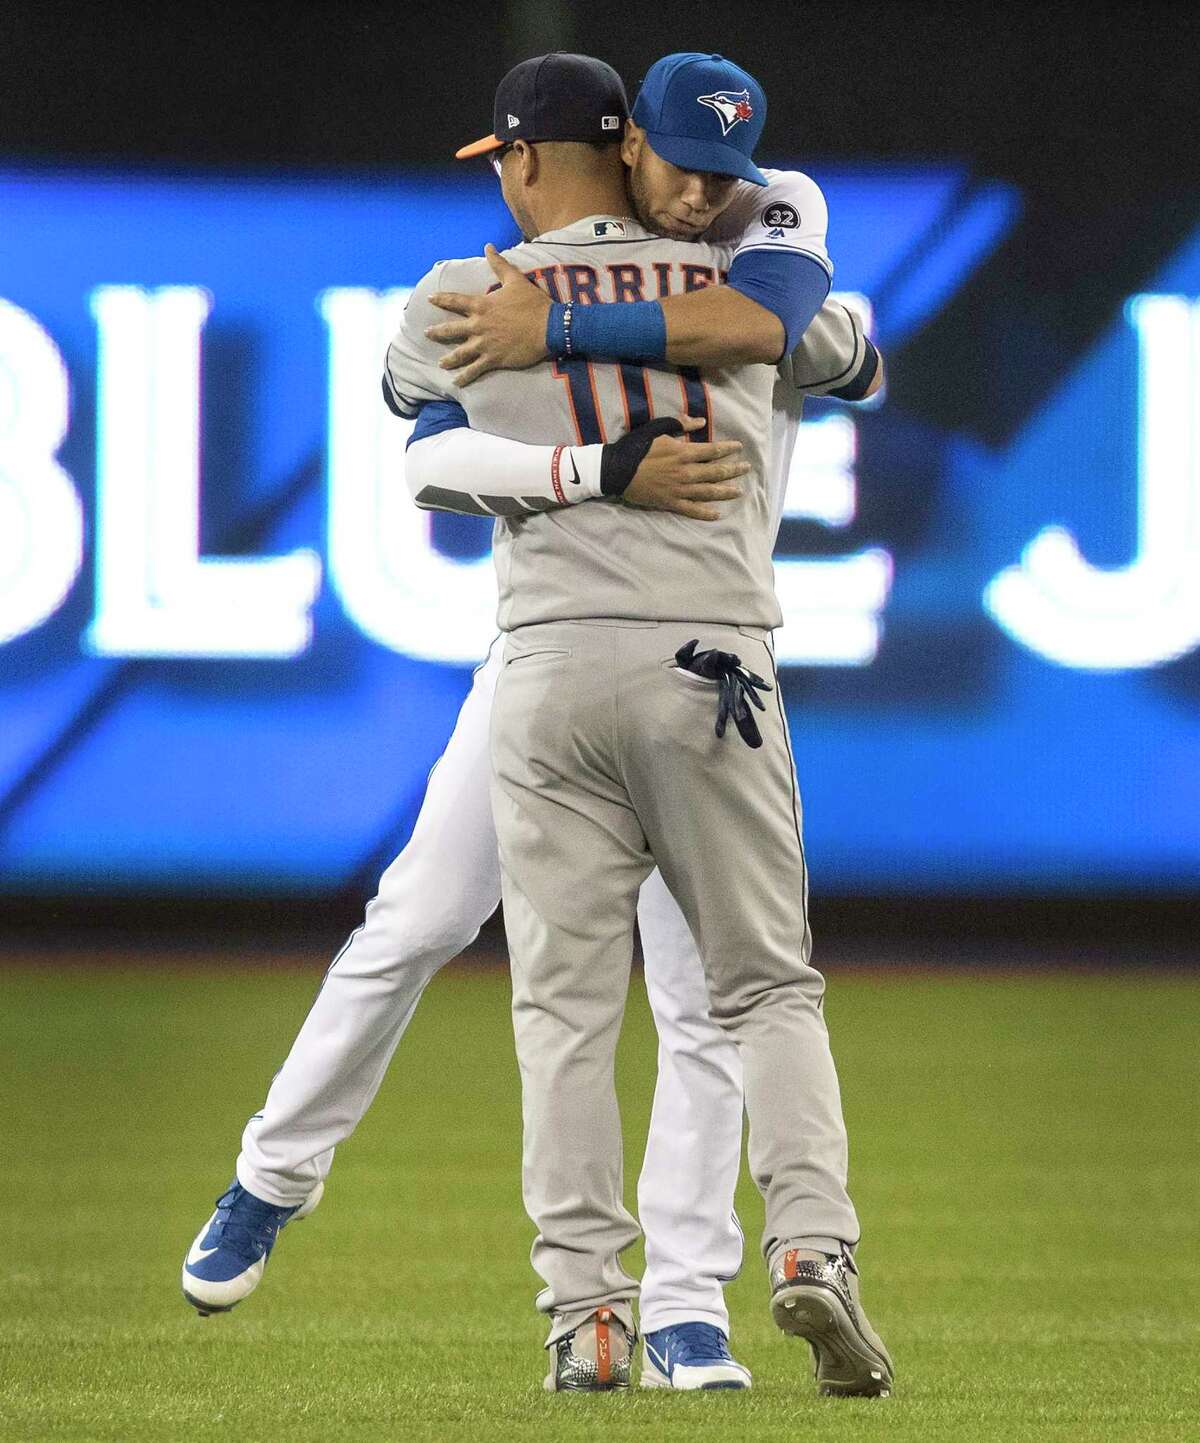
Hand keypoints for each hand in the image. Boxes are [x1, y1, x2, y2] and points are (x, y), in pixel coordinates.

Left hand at [426, 245, 550, 385]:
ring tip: (440, 364)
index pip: (455, 301)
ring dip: (448, 359)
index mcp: (482, 305)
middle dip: (437, 332)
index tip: (430, 299)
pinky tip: (456, 383)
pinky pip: (475, 370)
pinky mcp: (494, 359)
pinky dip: (465, 378)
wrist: (549, 327)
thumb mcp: (515, 279)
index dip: (441, 299)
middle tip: (427, 334)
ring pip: (460, 353)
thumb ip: (499, 264)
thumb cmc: (533, 303)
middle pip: (451, 329)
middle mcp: (478, 325)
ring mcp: (484, 344)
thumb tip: (488, 246)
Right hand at [622, 416, 748, 520]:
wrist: (616, 470)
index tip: (739, 448)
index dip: (728, 449)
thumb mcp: (657, 428)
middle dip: (733, 470)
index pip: (713, 450)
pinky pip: (692, 509)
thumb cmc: (636, 447)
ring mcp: (680, 489)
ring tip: (739, 492)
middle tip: (746, 469)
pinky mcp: (671, 503)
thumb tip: (700, 422)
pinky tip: (716, 514)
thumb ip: (680, 424)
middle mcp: (686, 472)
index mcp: (683, 452)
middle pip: (716, 472)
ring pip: (708, 492)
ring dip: (725, 491)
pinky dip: (705, 513)